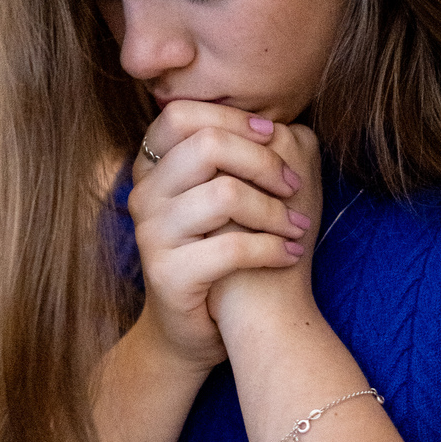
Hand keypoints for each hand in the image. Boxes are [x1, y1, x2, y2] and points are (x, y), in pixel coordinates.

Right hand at [129, 102, 310, 371]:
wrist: (193, 327)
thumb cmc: (220, 250)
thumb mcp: (221, 197)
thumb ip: (235, 155)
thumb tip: (284, 119)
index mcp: (150, 167)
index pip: (181, 114)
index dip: (233, 118)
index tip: (274, 135)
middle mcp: (142, 195)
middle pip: (207, 145)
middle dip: (263, 161)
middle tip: (294, 186)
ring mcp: (150, 235)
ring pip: (225, 195)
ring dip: (274, 210)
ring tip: (297, 227)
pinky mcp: (168, 274)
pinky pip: (232, 247)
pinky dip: (271, 248)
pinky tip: (289, 254)